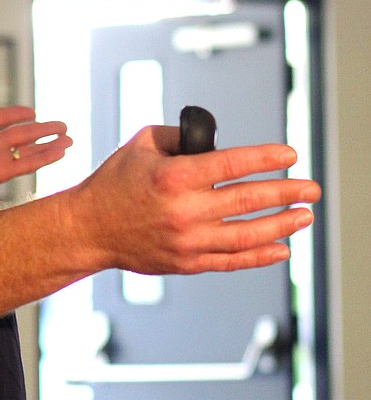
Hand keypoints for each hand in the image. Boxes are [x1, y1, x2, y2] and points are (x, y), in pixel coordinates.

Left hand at [0, 105, 72, 186]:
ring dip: (50, 144)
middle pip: (23, 134)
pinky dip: (45, 158)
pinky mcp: (0, 173)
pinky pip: (27, 164)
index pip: (3, 117)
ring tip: (69, 139)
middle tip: (63, 126)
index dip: (17, 114)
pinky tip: (61, 152)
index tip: (31, 112)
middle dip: (44, 130)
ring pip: (29, 149)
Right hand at [69, 125, 320, 275]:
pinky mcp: (187, 263)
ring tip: (304, 216)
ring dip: (282, 224)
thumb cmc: (114, 183)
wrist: (89, 229)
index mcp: (174, 177)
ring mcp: (187, 241)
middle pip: (249, 200)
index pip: (233, 164)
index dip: (267, 159)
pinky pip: (232, 261)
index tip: (290, 154)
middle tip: (311, 189)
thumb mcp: (142, 144)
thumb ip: (181, 136)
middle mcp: (184, 211)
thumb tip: (217, 142)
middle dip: (287, 192)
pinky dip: (260, 255)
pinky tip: (282, 247)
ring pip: (247, 235)